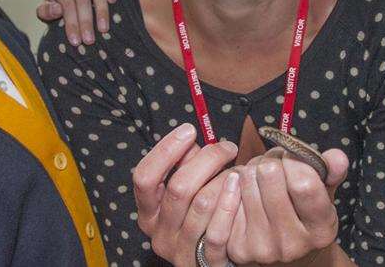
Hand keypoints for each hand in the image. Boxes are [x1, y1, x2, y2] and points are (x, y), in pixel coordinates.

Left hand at [36, 0, 117, 44]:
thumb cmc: (59, 8)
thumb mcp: (47, 12)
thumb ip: (45, 12)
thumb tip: (57, 10)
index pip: (66, 4)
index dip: (71, 23)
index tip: (75, 41)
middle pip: (82, 0)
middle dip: (86, 21)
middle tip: (89, 40)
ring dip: (101, 12)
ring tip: (103, 29)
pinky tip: (112, 1)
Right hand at [133, 124, 241, 266]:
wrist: (213, 261)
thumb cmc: (201, 215)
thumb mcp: (187, 191)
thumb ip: (184, 165)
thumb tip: (190, 137)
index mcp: (148, 212)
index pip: (144, 177)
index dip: (165, 150)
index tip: (189, 130)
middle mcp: (159, 233)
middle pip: (179, 188)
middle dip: (207, 160)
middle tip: (227, 147)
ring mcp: (181, 251)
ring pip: (202, 204)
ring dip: (224, 180)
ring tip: (238, 170)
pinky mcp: (204, 263)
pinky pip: (219, 231)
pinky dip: (231, 204)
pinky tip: (240, 188)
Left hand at [226, 147, 349, 265]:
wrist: (287, 255)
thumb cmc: (304, 213)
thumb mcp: (324, 194)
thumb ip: (333, 172)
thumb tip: (337, 156)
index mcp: (320, 229)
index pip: (303, 183)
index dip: (294, 160)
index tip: (291, 157)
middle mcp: (292, 244)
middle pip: (269, 176)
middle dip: (270, 160)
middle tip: (273, 165)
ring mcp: (263, 248)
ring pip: (246, 180)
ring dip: (250, 169)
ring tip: (259, 178)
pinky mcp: (238, 247)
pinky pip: (227, 196)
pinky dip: (233, 185)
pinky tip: (243, 191)